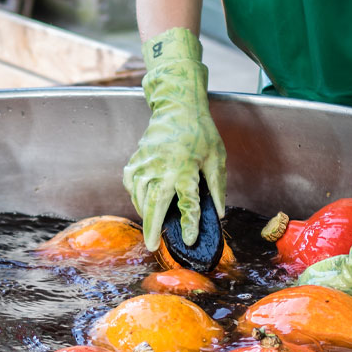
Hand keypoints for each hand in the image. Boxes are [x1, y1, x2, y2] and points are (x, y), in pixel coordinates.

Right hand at [123, 27, 226, 249]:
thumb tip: (219, 214)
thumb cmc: (201, 132)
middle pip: (155, 204)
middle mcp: (163, 168)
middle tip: (151, 245)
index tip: (189, 240)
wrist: (177, 106)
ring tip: (151, 226)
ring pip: (140, 196)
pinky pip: (132, 184)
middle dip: (153, 227)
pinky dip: (136, 196)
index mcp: (186, 168)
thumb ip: (217, 187)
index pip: (188, 203)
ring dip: (145, 213)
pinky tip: (143, 203)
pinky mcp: (137, 159)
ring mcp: (146, 163)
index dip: (189, 223)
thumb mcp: (217, 157)